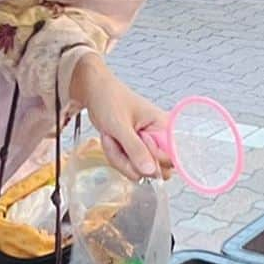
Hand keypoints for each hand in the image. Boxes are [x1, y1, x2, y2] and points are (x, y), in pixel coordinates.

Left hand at [72, 53, 169, 179]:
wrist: (94, 92)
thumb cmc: (109, 99)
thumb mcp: (120, 125)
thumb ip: (136, 149)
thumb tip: (151, 171)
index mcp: (163, 127)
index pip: (170, 159)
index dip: (150, 160)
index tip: (132, 147)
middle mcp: (158, 139)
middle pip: (153, 170)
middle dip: (129, 160)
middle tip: (117, 141)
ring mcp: (146, 146)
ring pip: (137, 170)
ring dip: (118, 157)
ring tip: (111, 137)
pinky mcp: (135, 150)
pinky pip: (128, 165)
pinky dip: (115, 156)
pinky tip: (111, 141)